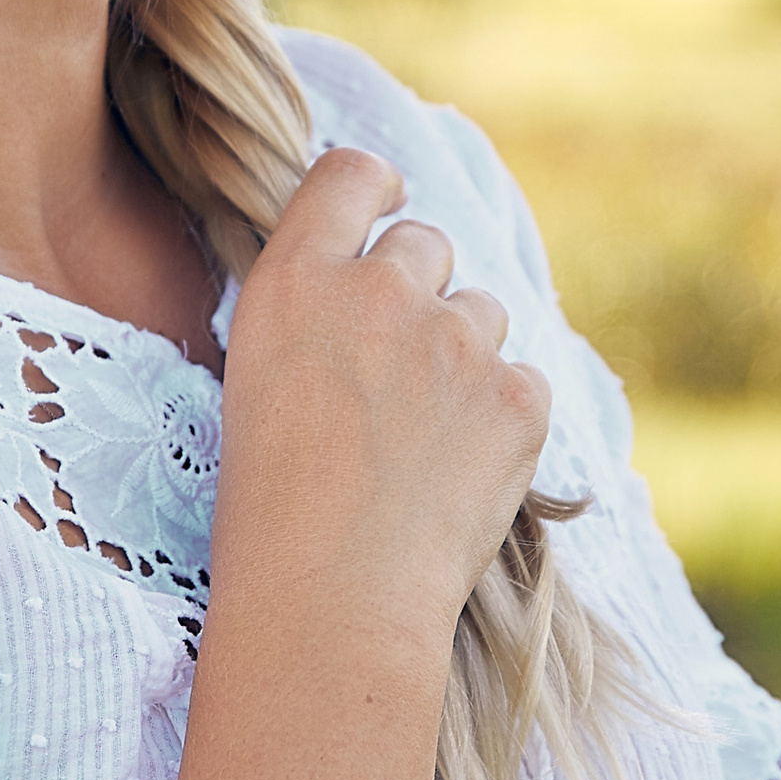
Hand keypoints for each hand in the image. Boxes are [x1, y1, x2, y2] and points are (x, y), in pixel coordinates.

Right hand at [215, 149, 551, 647]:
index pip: (350, 176)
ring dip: (463, 355)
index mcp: (295, 281)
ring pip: (482, 312)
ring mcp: (456, 341)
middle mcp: (378, 291)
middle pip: (425, 243)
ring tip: (423, 441)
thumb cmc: (270, 517)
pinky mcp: (518, 398)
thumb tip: (360, 293)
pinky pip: (524, 379)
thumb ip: (313, 318)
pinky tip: (460, 474)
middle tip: (397, 374)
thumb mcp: (256, 384)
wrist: (332, 604)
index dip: (374, 187)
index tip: (386, 205)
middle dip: (419, 292)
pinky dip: (503, 418)